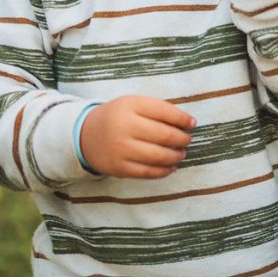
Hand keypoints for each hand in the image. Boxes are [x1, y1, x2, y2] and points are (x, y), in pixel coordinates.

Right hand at [80, 96, 195, 178]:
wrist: (84, 135)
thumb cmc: (118, 117)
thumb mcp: (133, 104)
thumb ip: (158, 110)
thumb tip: (188, 123)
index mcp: (130, 106)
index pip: (165, 111)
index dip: (183, 119)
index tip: (192, 123)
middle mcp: (124, 127)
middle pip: (164, 135)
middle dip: (182, 139)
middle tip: (187, 140)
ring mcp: (120, 149)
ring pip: (158, 155)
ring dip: (176, 155)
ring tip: (181, 153)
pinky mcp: (118, 168)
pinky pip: (147, 172)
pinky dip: (164, 171)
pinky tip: (171, 167)